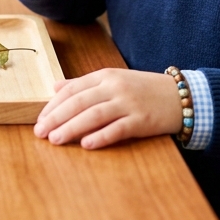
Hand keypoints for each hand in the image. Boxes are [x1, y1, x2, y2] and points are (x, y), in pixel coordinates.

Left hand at [35, 68, 182, 148]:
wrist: (179, 96)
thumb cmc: (143, 89)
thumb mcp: (113, 79)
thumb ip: (84, 83)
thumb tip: (56, 87)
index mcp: (106, 75)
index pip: (73, 89)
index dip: (54, 104)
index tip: (40, 119)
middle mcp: (115, 87)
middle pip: (79, 102)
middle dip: (57, 117)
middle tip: (41, 132)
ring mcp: (129, 103)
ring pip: (94, 115)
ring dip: (72, 128)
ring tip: (56, 140)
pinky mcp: (142, 120)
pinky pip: (118, 129)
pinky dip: (101, 136)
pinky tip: (86, 144)